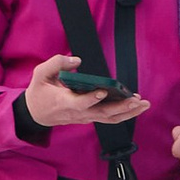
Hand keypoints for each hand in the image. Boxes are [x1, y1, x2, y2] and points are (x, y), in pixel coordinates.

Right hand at [23, 51, 146, 130]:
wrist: (36, 114)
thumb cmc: (39, 92)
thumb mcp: (41, 74)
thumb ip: (57, 63)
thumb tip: (77, 61)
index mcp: (63, 102)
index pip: (79, 103)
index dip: (91, 98)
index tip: (102, 91)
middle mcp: (77, 113)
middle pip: (102, 113)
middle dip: (121, 107)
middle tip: (137, 101)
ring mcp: (84, 117)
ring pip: (108, 118)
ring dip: (128, 113)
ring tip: (143, 104)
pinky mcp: (89, 117)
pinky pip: (108, 118)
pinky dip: (123, 114)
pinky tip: (135, 107)